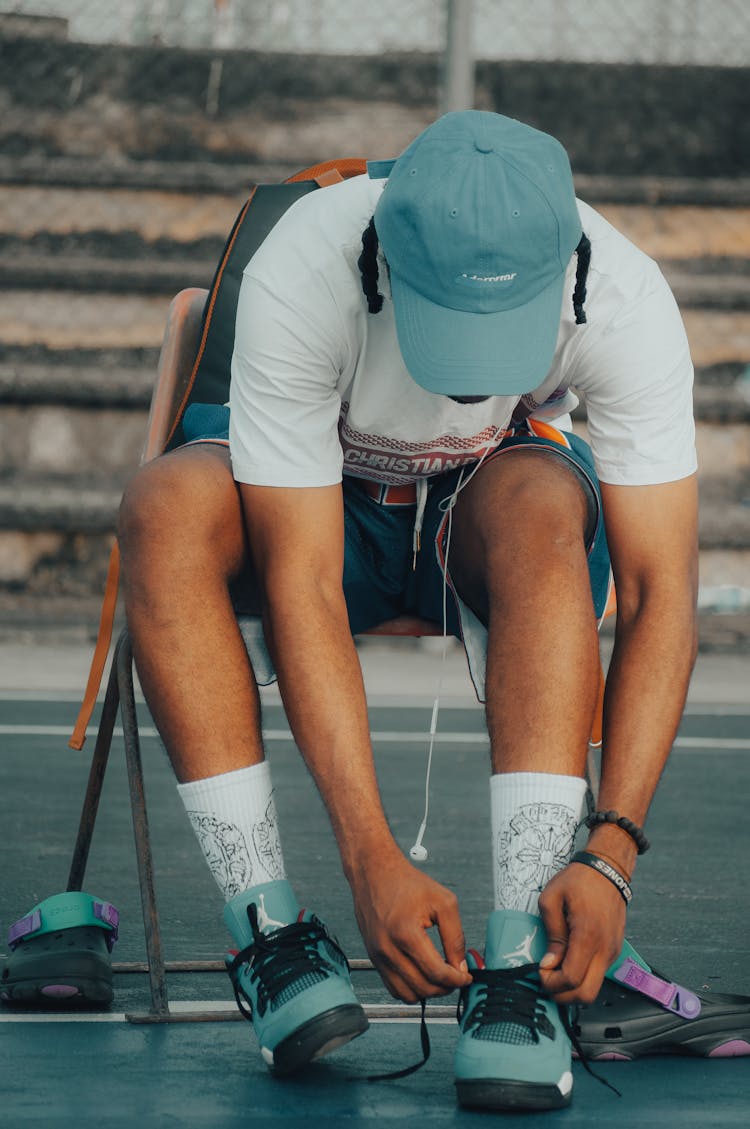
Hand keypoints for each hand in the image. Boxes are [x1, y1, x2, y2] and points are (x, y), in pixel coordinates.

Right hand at [349, 851, 472, 1002]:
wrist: (375, 873)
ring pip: (407, 994)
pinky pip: (393, 988)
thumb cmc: (405, 882)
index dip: (457, 980)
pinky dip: (410, 988)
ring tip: (439, 977)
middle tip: (456, 977)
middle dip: (445, 987)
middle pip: (423, 988)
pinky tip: (422, 974)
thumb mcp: (443, 902)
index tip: (465, 977)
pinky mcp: (374, 958)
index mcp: (406, 933)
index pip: (436, 973)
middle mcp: (387, 948)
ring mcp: (378, 956)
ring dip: (428, 992)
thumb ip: (455, 936)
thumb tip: (460, 965)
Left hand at [537, 861, 626, 1004]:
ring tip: (557, 968)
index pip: (571, 979)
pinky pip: (598, 975)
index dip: (552, 983)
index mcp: (588, 936)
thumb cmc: (579, 880)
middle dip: (563, 995)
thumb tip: (550, 962)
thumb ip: (552, 934)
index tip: (541, 970)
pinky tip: (569, 960)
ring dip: (573, 987)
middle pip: (586, 995)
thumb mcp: (552, 898)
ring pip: (594, 989)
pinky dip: (582, 977)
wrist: (608, 870)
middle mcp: (605, 949)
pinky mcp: (614, 951)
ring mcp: (612, 952)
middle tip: (548, 979)